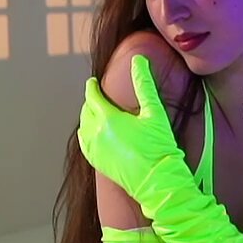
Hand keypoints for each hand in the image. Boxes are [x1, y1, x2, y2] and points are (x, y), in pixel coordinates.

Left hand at [78, 53, 185, 199]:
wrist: (158, 181)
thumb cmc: (159, 147)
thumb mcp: (155, 113)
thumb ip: (144, 85)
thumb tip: (138, 61)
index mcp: (109, 118)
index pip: (92, 97)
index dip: (91, 87)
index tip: (92, 82)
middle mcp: (97, 134)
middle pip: (86, 111)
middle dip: (90, 101)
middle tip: (96, 96)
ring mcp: (96, 150)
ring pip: (83, 127)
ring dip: (87, 117)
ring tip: (94, 112)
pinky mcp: (98, 163)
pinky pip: (84, 145)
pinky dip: (85, 135)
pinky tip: (90, 133)